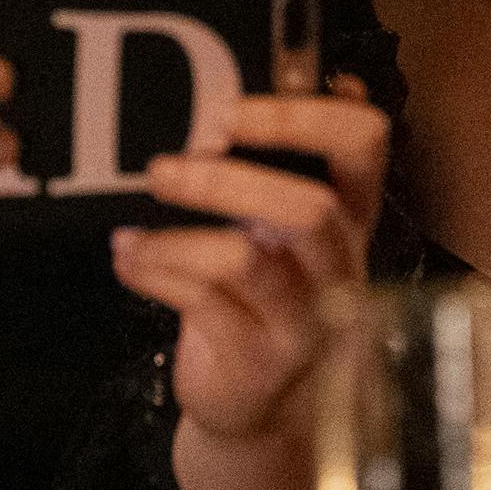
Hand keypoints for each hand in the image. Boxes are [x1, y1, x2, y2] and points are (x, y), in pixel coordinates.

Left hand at [110, 75, 392, 489]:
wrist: (257, 403)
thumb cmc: (257, 293)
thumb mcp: (272, 228)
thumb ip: (262, 166)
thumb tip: (213, 86)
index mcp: (349, 210)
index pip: (363, 141)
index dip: (306, 114)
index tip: (232, 106)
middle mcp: (340, 262)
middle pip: (309, 208)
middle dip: (227, 181)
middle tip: (161, 168)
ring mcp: (307, 318)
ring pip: (250, 261)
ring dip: (178, 237)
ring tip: (129, 227)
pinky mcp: (261, 360)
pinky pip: (204, 305)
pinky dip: (156, 273)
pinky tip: (127, 258)